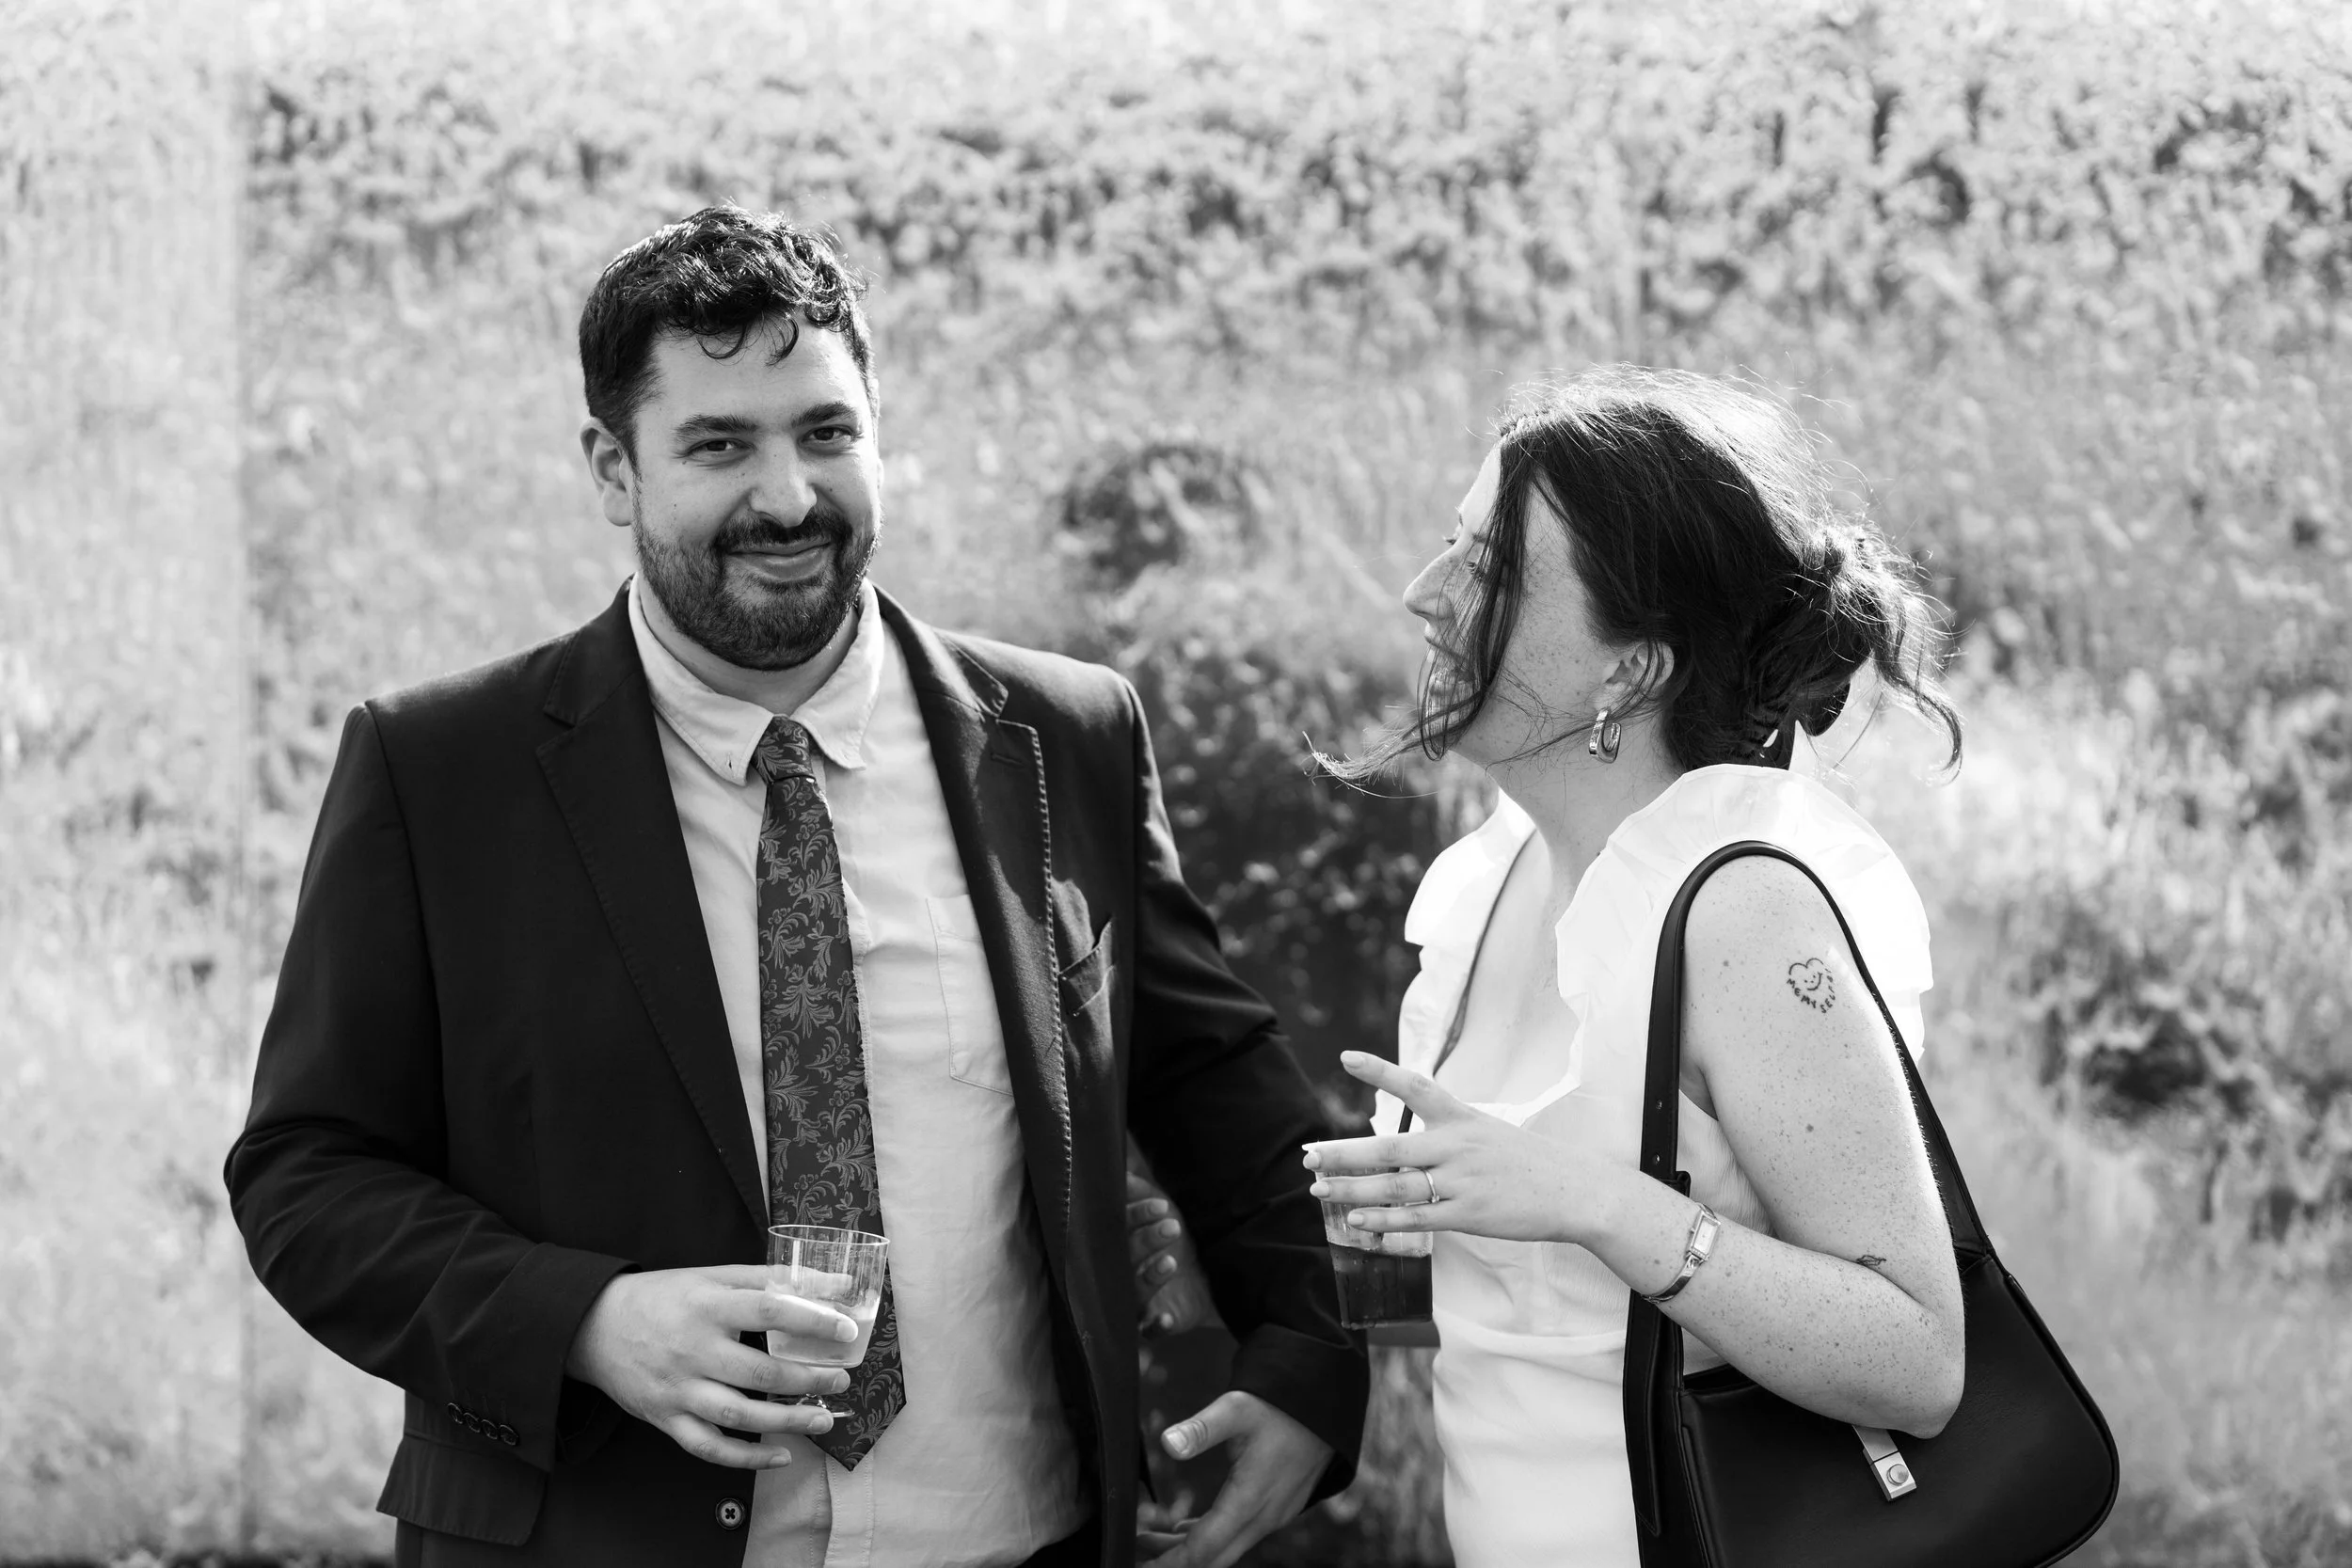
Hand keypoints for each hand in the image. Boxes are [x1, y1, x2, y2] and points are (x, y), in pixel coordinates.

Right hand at [564, 1264, 858, 1468]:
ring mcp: (679, 1389)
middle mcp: (693, 1349)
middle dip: (809, 1380)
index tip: (846, 1330)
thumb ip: (766, 1279)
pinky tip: (780, 1455)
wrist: (593, 1326)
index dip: (813, 1321)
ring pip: (739, 1415)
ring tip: (824, 1419)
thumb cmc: (664, 1297)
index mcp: (707, 1305)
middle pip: (760, 1373)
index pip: (769, 1310)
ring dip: (788, 1421)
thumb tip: (827, 1283)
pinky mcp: (665, 1418)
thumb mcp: (711, 1276)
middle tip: (841, 1379)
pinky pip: (709, 1447)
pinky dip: (747, 1457)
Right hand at [1128, 1171, 1220, 1336]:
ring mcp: (1135, 1302)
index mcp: (1121, 1244)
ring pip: (1133, 1293)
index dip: (1137, 1216)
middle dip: (1145, 1242)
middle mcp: (1122, 1273)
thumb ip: (1140, 1191)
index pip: (1119, 1228)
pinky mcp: (1151, 1326)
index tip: (1162, 1206)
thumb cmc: (1175, 1240)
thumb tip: (1122, 1171)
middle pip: (1124, 1259)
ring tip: (1171, 1261)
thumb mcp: (1162, 1211)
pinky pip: (1149, 1332)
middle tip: (1172, 1227)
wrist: (1207, 1279)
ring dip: (1150, 1278)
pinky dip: (1156, 1326)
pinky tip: (1167, 1318)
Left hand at [1144, 1391, 1330, 1567]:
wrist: (1323, 1407)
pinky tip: (1186, 1528)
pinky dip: (1210, 1538)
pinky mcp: (1278, 1509)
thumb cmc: (1279, 1406)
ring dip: (1190, 1549)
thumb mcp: (1236, 1409)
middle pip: (1214, 1558)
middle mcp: (1264, 1517)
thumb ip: (1201, 1428)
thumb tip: (1167, 1443)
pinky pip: (1239, 1536)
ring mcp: (1274, 1516)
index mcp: (1250, 1500)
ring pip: (1227, 1548)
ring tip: (1151, 1540)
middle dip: (1175, 1563)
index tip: (1140, 1562)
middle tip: (1139, 1556)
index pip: (1203, 1548)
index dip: (1169, 1562)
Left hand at [1303, 1051, 1632, 1244]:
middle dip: (1343, 1153)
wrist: (1575, 1191)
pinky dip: (1384, 1221)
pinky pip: (1417, 1220)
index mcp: (1462, 1118)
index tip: (1345, 1057)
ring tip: (1318, 1190)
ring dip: (1352, 1190)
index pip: (1416, 1086)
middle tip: (1308, 1156)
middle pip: (1389, 1148)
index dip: (1380, 1071)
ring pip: (1396, 1187)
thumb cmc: (1527, 1163)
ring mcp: (1462, 1182)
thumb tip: (1399, 1151)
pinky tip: (1357, 1221)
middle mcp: (1457, 1146)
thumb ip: (1445, 1136)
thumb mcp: (1488, 1131)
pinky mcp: (1469, 1216)